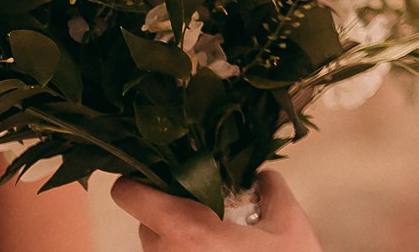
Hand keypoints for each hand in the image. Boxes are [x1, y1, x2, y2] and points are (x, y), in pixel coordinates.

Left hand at [110, 172, 319, 251]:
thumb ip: (271, 189)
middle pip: (146, 221)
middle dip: (174, 211)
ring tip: (218, 240)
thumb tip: (260, 176)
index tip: (164, 174)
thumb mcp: (288, 224)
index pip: (129, 195)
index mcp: (187, 232)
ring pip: (158, 246)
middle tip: (210, 209)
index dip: (140, 179)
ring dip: (180, 238)